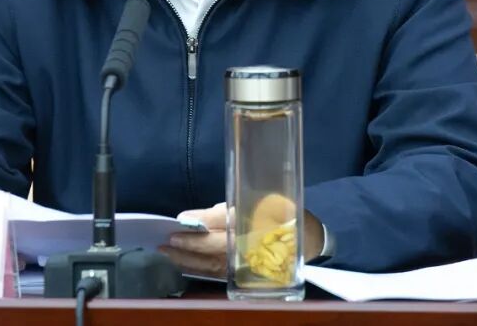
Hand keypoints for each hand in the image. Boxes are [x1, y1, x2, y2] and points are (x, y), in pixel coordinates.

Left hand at [160, 202, 326, 277]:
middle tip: (166, 242)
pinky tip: (185, 266)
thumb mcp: (261, 201)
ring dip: (189, 261)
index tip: (180, 221)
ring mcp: (250, 264)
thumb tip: (201, 216)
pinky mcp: (247, 274)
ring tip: (167, 254)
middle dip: (190, 247)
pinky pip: (220, 274)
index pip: (225, 225)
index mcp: (259, 224)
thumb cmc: (284, 213)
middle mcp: (254, 247)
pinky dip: (200, 270)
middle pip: (216, 250)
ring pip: (215, 266)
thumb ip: (229, 209)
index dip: (202, 224)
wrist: (310, 240)